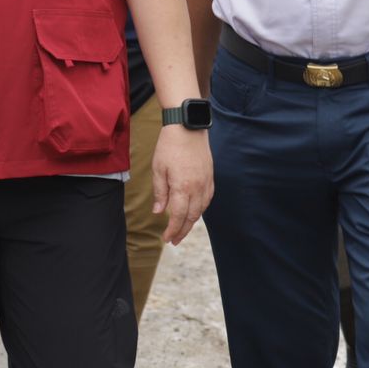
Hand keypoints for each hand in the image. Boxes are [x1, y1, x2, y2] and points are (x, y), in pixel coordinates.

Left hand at [153, 124, 213, 245]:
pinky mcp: (210, 177)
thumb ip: (160, 192)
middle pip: (191, 217)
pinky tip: (194, 211)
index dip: (173, 230)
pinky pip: (207, 199)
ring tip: (182, 229)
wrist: (188, 127)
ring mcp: (206, 183)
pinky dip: (200, 209)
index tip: (166, 239)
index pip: (178, 217)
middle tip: (174, 240)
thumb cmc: (169, 146)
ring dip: (192, 222)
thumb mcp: (158, 169)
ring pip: (201, 210)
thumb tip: (159, 212)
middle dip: (182, 231)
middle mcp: (197, 188)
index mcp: (182, 187)